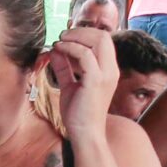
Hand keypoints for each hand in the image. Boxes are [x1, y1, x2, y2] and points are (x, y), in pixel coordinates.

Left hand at [44, 26, 120, 140]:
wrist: (84, 134)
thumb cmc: (79, 114)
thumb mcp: (70, 85)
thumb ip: (65, 67)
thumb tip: (55, 50)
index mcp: (108, 70)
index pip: (103, 41)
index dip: (85, 34)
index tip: (66, 37)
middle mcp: (111, 70)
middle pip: (103, 36)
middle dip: (81, 31)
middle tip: (63, 35)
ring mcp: (106, 75)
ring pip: (98, 40)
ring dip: (76, 37)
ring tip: (60, 41)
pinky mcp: (96, 81)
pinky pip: (85, 55)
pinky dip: (70, 48)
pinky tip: (59, 50)